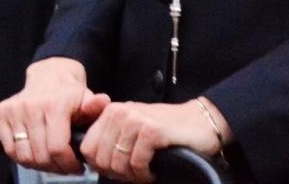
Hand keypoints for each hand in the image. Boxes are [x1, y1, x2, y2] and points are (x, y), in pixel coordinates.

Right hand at [0, 57, 109, 172]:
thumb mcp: (87, 99)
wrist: (48, 76)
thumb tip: (104, 101)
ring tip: (52, 161)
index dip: (68, 165)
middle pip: (40, 156)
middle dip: (56, 168)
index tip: (78, 167)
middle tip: (66, 166)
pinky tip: (37, 154)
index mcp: (54, 104)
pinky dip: (23, 158)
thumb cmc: (70, 94)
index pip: (57, 148)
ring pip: (24, 156)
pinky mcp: (2, 113)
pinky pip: (10, 149)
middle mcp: (30, 105)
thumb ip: (95, 106)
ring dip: (40, 165)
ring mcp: (14, 109)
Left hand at [80, 98, 228, 182]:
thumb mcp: (132, 128)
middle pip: (101, 159)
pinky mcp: (152, 130)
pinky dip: (145, 174)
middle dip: (117, 174)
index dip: (100, 167)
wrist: (200, 122)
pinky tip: (154, 171)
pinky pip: (137, 163)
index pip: (87, 148)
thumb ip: (112, 139)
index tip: (117, 172)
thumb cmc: (166, 129)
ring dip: (133, 176)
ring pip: (118, 163)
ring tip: (145, 173)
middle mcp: (120, 112)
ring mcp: (136, 120)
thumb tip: (93, 163)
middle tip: (134, 176)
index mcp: (110, 112)